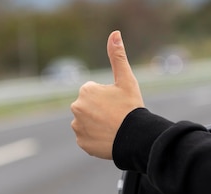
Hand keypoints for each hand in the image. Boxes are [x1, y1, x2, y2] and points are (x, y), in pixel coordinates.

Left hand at [71, 30, 144, 159]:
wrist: (135, 137)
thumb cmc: (131, 107)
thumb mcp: (126, 80)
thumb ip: (117, 57)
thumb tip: (115, 34)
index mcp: (86, 91)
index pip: (94, 92)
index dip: (108, 97)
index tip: (117, 103)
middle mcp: (76, 108)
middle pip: (89, 107)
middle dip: (100, 110)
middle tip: (116, 116)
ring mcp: (77, 126)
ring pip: (87, 122)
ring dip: (97, 124)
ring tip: (113, 127)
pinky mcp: (80, 142)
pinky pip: (87, 137)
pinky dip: (95, 138)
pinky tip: (108, 137)